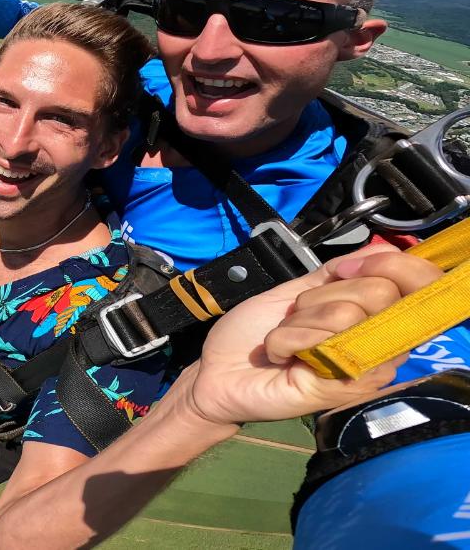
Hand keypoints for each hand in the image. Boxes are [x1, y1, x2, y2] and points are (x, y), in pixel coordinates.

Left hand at [183, 245, 443, 426]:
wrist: (219, 371)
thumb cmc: (257, 333)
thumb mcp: (299, 290)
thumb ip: (340, 272)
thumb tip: (381, 251)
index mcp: (379, 317)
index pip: (419, 280)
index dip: (388, 264)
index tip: (341, 270)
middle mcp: (383, 344)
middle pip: (380, 292)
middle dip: (323, 295)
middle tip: (299, 315)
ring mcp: (368, 369)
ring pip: (347, 313)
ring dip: (299, 320)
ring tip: (286, 340)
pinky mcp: (344, 388)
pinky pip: (322, 342)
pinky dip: (287, 339)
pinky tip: (280, 356)